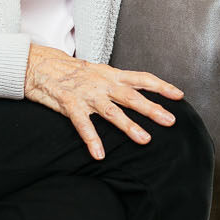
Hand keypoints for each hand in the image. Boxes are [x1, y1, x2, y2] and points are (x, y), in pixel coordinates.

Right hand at [24, 43, 182, 159]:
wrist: (40, 65)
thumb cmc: (71, 71)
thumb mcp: (98, 72)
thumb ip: (116, 82)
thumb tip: (137, 92)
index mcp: (111, 75)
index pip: (141, 78)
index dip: (161, 86)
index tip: (179, 95)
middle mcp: (102, 84)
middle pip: (132, 96)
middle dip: (152, 109)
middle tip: (170, 121)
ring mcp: (87, 94)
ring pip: (112, 111)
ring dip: (129, 126)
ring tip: (145, 140)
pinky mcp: (70, 104)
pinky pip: (83, 124)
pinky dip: (92, 140)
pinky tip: (99, 154)